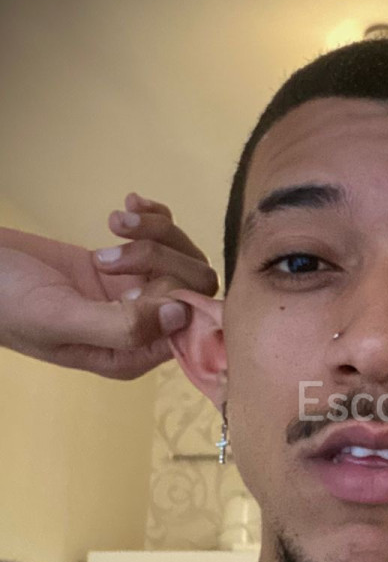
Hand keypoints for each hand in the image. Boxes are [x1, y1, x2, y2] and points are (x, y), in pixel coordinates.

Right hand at [0, 193, 218, 378]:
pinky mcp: (127, 263)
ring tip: (110, 225)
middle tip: (107, 253)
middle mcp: (142, 327)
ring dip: (152, 234)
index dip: (181, 297)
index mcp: (131, 355)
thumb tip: (182, 315)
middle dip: (160, 259)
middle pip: (194, 286)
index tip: (143, 281)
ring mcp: (136, 293)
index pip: (191, 328)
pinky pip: (165, 236)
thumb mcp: (60, 319)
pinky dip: (152, 217)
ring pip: (183, 257)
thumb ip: (123, 326)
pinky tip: (123, 207)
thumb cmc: (5, 302)